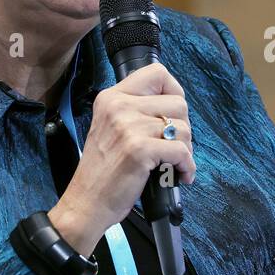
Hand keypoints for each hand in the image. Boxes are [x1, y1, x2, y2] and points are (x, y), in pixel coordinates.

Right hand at [49, 62, 194, 255]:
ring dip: (186, 149)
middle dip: (184, 128)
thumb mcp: (111, 127)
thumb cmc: (103, 171)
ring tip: (175, 163)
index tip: (174, 114)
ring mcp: (128, 127)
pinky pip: (181, 150)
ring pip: (183, 127)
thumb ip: (136, 111)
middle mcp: (119, 106)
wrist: (86, 202)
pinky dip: (187, 166)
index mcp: (112, 97)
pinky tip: (180, 175)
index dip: (175, 91)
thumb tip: (174, 106)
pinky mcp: (139, 149)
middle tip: (174, 147)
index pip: (157, 72)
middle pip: (178, 103)